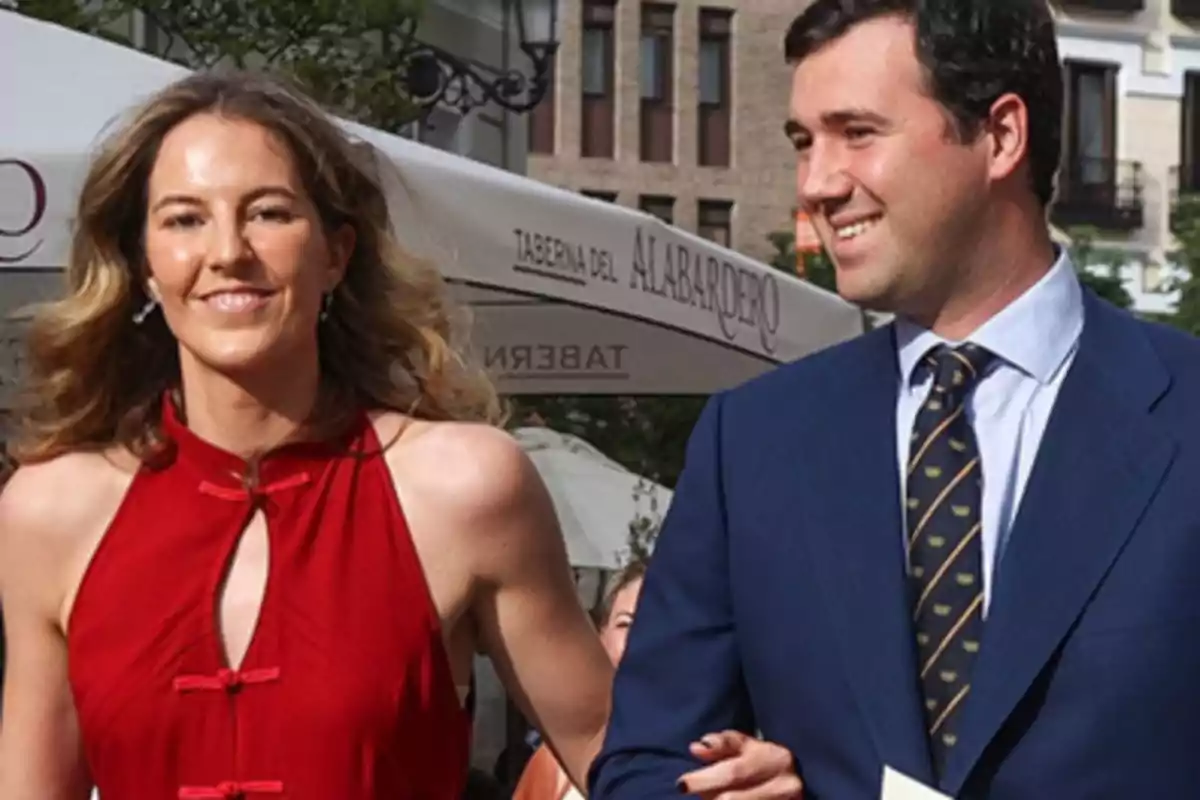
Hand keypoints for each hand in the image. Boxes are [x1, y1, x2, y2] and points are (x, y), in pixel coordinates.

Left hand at [676, 730, 802, 798]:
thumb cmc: (765, 761)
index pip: (734, 772)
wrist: (799, 782)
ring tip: (710, 798)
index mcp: (777, 758)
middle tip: (693, 792)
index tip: (681, 784)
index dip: (704, 780)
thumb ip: (722, 743)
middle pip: (732, 799)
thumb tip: (696, 748)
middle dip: (708, 797)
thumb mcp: (747, 746)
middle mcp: (786, 786)